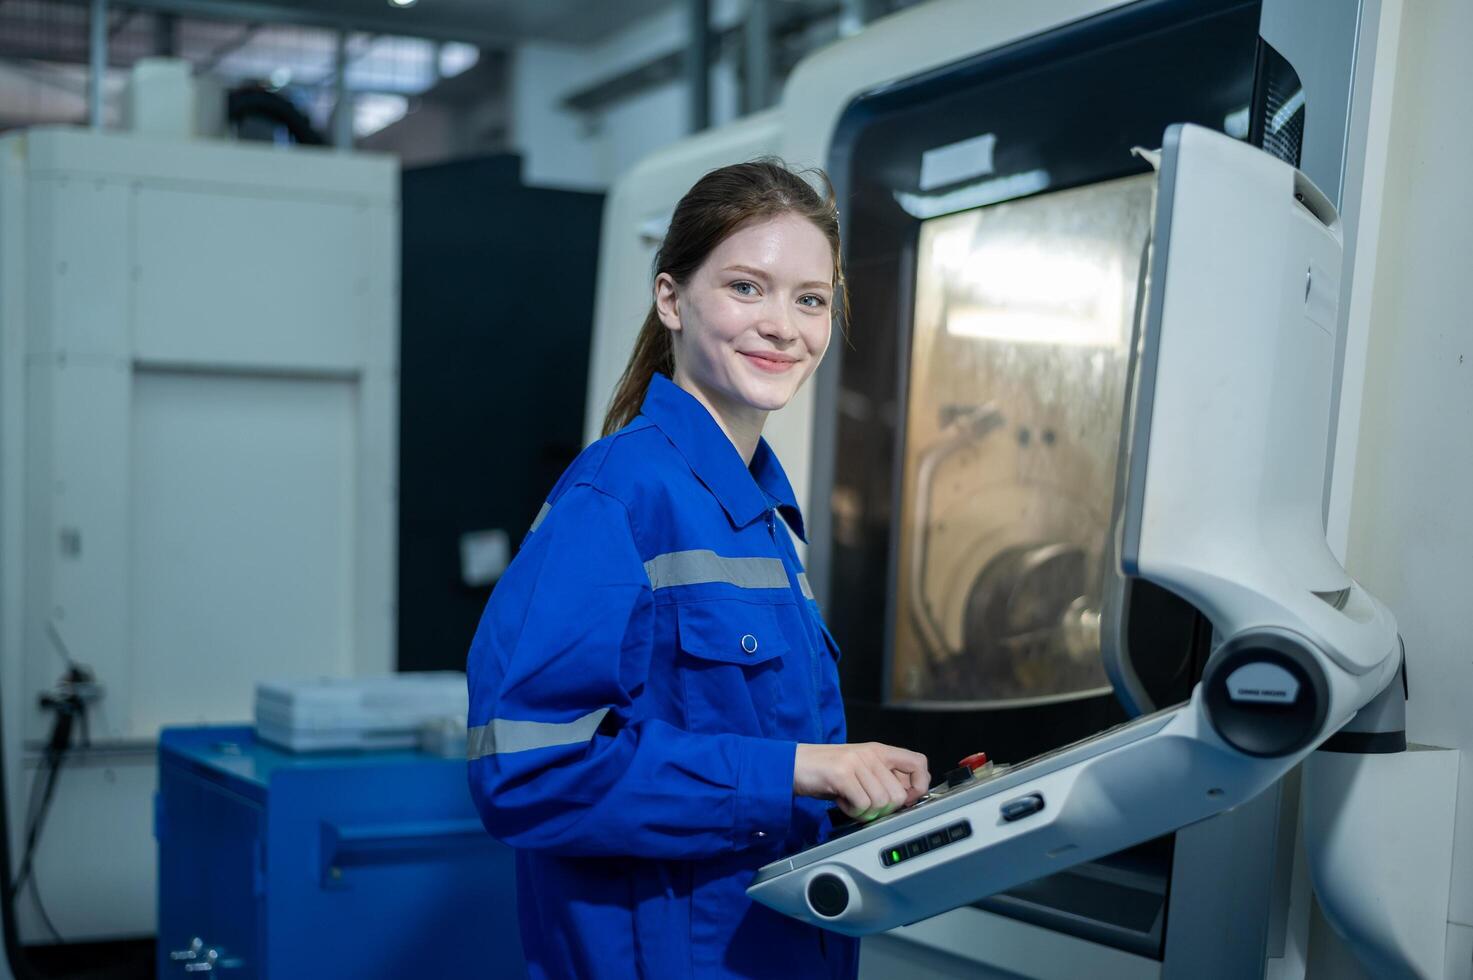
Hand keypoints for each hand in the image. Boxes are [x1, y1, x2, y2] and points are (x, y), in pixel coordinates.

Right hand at [793, 742, 930, 821]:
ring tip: (851, 801)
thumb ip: (882, 778)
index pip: (919, 763)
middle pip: (899, 795)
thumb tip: (906, 798)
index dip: (919, 785)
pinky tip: (843, 802)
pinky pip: (863, 805)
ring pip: (882, 802)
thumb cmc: (826, 771)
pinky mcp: (842, 774)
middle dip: (884, 809)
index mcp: (879, 751)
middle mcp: (871, 754)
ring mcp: (857, 762)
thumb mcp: (860, 769)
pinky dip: (853, 811)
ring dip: (866, 811)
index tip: (906, 799)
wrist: (794, 764)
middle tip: (866, 804)